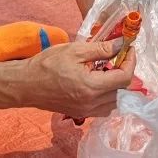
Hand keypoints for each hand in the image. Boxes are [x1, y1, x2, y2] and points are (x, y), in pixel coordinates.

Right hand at [18, 38, 135, 117]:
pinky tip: (100, 81)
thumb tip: (122, 44)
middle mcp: (91, 103)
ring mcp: (86, 111)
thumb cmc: (47, 64)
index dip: (131, 62)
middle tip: (120, 56)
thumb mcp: (75, 50)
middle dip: (126, 71)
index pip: (124, 78)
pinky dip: (109, 95)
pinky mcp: (80, 113)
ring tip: (110, 68)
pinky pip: (104, 108)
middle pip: (122, 91)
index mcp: (91, 87)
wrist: (26, 84)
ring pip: (115, 102)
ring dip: (118, 85)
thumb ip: (102, 49)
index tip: (129, 49)